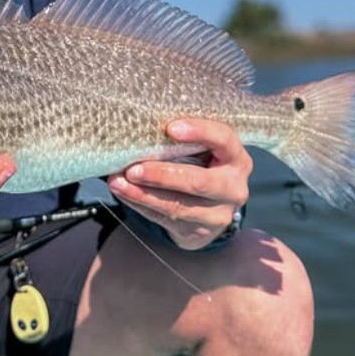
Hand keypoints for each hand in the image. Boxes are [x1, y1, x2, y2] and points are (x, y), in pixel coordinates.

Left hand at [107, 119, 251, 250]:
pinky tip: (123, 192)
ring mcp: (218, 213)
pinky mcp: (199, 230)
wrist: (210, 209)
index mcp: (236, 157)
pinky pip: (165, 217)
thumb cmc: (199, 165)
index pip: (224, 139)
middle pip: (198, 181)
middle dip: (163, 175)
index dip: (200, 132)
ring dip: (143, 193)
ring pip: (178, 205)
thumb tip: (139, 125)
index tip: (171, 128)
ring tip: (118, 182)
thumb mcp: (202, 150)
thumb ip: (182, 140)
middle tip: (133, 168)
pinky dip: (140, 203)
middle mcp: (233, 187)